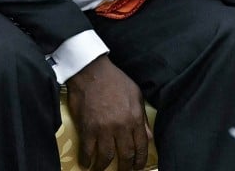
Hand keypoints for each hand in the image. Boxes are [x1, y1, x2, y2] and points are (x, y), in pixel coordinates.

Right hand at [66, 55, 150, 170]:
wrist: (92, 72)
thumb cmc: (116, 81)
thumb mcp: (136, 96)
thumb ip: (142, 118)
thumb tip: (148, 137)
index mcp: (135, 118)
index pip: (141, 146)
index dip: (140, 160)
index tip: (138, 167)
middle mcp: (121, 126)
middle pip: (125, 155)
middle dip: (125, 167)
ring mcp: (103, 129)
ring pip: (106, 157)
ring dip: (103, 167)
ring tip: (101, 170)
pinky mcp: (87, 129)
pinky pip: (87, 151)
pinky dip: (86, 160)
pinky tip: (86, 163)